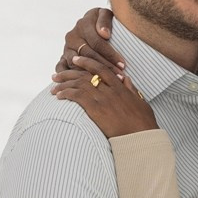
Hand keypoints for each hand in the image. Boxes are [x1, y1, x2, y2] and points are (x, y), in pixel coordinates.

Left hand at [50, 14, 157, 137]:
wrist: (140, 137)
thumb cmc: (143, 123)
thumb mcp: (140, 102)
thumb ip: (131, 89)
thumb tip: (125, 79)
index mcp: (120, 87)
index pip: (100, 68)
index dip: (86, 62)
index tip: (76, 60)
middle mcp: (110, 90)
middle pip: (85, 75)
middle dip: (68, 73)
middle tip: (56, 75)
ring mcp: (102, 99)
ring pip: (79, 84)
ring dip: (63, 84)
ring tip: (53, 86)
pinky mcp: (96, 109)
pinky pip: (77, 96)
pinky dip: (66, 94)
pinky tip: (58, 96)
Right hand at [57, 6, 116, 83]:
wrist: (92, 24)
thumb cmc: (103, 22)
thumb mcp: (106, 15)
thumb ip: (105, 21)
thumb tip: (104, 34)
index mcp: (83, 24)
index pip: (97, 42)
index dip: (110, 54)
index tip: (122, 64)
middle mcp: (72, 36)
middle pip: (88, 55)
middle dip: (105, 66)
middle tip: (119, 76)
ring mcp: (66, 48)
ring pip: (77, 64)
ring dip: (92, 74)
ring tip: (106, 83)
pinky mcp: (62, 58)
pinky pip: (63, 69)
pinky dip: (72, 78)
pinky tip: (85, 86)